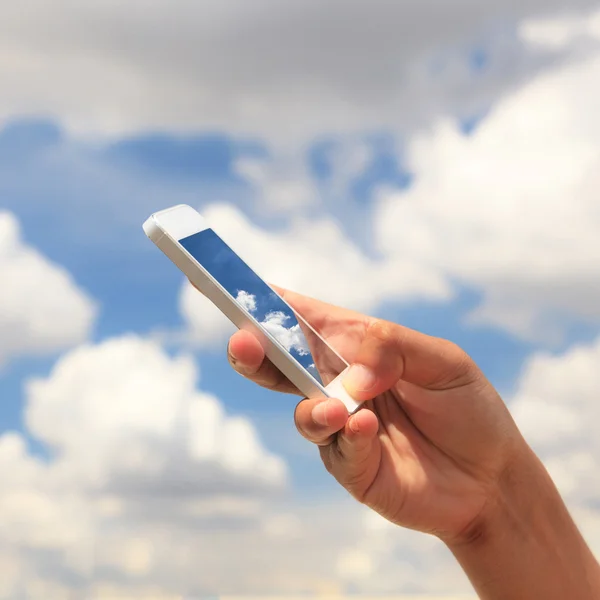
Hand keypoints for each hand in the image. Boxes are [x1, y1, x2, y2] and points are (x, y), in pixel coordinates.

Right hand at [226, 286, 524, 543]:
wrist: (492, 477)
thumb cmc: (467, 406)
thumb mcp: (443, 361)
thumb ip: (394, 348)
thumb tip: (349, 375)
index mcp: (354, 344)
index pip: (300, 316)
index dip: (263, 301)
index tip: (223, 283)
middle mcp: (338, 382)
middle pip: (281, 363)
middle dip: (253, 351)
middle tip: (242, 343)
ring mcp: (340, 425)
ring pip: (302, 410)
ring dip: (312, 407)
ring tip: (336, 408)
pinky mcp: (350, 465)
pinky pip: (336, 449)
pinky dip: (348, 438)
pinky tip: (366, 430)